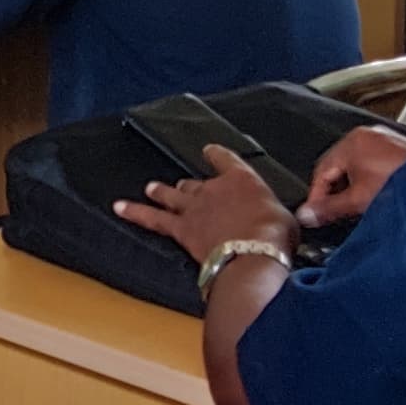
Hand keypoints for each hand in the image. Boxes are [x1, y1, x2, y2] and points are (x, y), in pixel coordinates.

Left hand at [111, 147, 299, 265]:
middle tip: (182, 184)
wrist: (254, 253)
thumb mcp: (286, 221)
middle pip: (196, 183)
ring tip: (151, 188)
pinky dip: (135, 212)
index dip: (216, 155)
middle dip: (189, 185)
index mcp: (242, 181)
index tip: (210, 151)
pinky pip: (153, 218)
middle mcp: (214, 189)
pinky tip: (119, 207)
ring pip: (172, 196)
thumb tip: (281, 228)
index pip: (226, 160)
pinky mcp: (181, 229)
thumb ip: (275, 218)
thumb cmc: (275, 238)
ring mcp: (194, 208)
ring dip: (161, 192)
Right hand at [301, 126, 405, 228]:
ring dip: (355, 186)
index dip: (317, 197)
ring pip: (359, 166)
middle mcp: (369, 135)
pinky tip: (379, 197)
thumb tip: (307, 214)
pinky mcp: (401, 149)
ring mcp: (387, 140)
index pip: (322, 170)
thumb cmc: (404, 187)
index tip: (316, 214)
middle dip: (337, 191)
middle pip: (340, 167)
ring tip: (361, 206)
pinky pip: (377, 164)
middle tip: (337, 213)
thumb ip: (328, 209)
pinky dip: (372, 180)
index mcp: (353, 141)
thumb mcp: (358, 201)